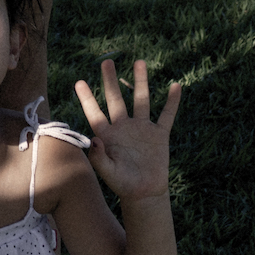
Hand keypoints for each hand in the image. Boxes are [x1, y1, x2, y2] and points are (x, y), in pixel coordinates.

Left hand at [73, 58, 179, 203]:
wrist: (144, 192)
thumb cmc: (123, 184)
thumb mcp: (108, 173)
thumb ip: (98, 158)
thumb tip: (93, 140)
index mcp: (108, 135)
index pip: (95, 113)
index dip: (87, 98)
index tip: (79, 82)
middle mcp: (123, 127)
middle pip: (116, 99)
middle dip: (110, 81)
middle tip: (106, 61)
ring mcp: (142, 129)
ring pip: (141, 100)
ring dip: (141, 82)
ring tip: (139, 62)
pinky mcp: (159, 135)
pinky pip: (166, 115)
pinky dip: (172, 102)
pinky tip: (176, 86)